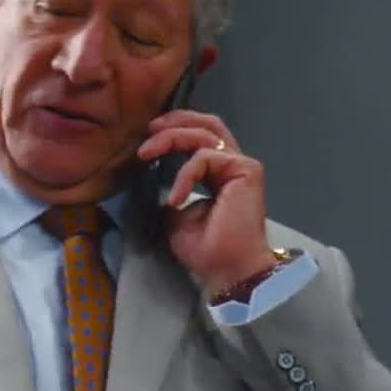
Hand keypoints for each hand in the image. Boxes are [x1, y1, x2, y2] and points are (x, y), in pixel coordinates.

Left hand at [137, 110, 275, 294]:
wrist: (227, 269)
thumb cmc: (205, 249)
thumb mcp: (176, 214)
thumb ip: (173, 188)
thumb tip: (157, 174)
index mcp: (218, 174)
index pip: (201, 137)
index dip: (174, 130)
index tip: (147, 137)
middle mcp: (233, 165)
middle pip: (207, 123)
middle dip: (175, 120)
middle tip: (150, 129)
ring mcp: (241, 166)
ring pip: (204, 133)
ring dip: (170, 139)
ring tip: (145, 154)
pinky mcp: (245, 170)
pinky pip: (205, 157)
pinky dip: (184, 174)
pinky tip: (176, 199)